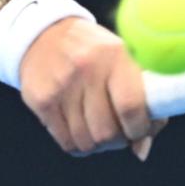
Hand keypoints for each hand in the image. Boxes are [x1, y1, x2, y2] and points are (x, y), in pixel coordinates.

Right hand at [17, 19, 166, 158]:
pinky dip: (78, 145)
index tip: (139, 130)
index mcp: (115, 55)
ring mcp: (61, 84)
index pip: (131, 106)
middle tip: (118, 133)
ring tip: (98, 130)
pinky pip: (66, 142)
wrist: (45, 34)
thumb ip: (143, 103)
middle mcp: (87, 68)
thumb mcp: (124, 63)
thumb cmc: (97, 55)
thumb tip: (140, 151)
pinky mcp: (41, 99)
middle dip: (117, 141)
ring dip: (97, 144)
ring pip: (86, 141)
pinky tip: (81, 131)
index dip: (139, 129)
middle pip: (107, 132)